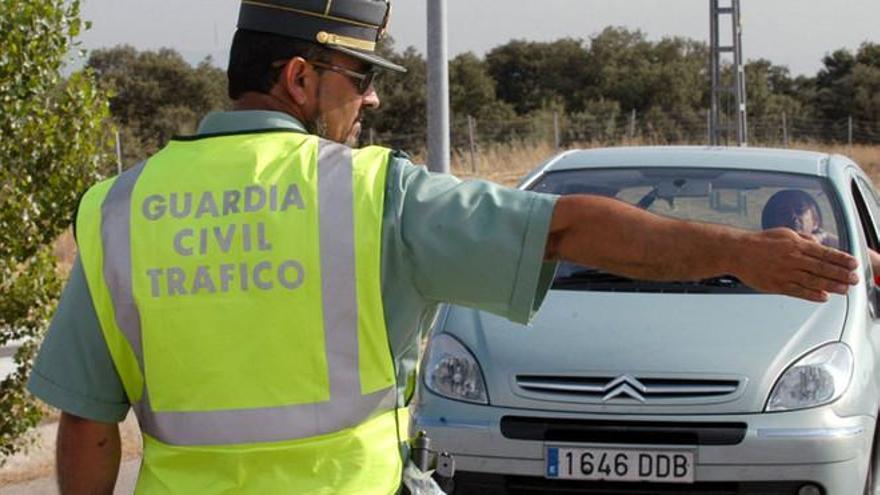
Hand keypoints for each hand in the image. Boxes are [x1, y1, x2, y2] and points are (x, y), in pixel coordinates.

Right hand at [734, 228, 858, 301]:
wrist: (737, 252)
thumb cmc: (759, 242)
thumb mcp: (784, 232)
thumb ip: (803, 239)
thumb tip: (818, 245)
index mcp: (796, 245)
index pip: (825, 253)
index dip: (841, 259)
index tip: (853, 263)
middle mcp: (793, 259)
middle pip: (823, 268)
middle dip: (841, 274)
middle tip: (854, 279)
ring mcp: (785, 273)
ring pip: (814, 282)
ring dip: (831, 286)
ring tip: (844, 289)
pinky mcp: (777, 285)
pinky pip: (798, 292)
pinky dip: (812, 295)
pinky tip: (823, 297)